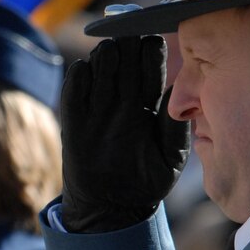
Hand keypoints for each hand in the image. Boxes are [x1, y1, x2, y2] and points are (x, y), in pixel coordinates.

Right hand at [60, 35, 189, 232]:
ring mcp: (98, 105)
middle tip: (129, 41)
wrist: (113, 207)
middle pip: (125, 54)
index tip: (153, 43)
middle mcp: (125, 97)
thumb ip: (174, 127)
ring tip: (110, 56)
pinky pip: (74, 86)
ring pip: (101, 63)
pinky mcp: (74, 118)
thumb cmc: (147, 181)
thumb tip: (175, 93)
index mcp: (151, 101)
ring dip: (105, 55)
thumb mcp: (169, 158)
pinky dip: (80, 75)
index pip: (151, 61)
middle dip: (127, 44)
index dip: (151, 49)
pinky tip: (87, 73)